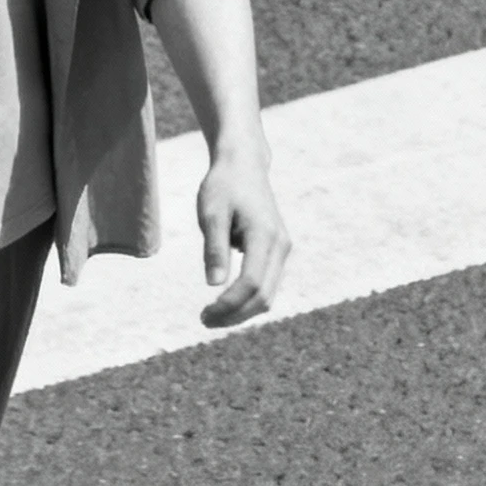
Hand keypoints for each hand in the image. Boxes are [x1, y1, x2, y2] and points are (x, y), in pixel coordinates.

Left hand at [195, 146, 290, 327]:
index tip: (204, 313)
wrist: (243, 164)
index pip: (250, 282)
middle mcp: (280, 245)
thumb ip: (214, 248)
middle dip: (235, 315)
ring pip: (268, 295)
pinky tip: (224, 303)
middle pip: (264, 296)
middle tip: (204, 321)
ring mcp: (281, 249)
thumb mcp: (211, 213)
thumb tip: (213, 284)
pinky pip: (266, 284)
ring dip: (241, 312)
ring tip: (210, 316)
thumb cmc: (223, 186)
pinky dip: (247, 300)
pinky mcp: (276, 251)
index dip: (228, 304)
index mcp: (265, 235)